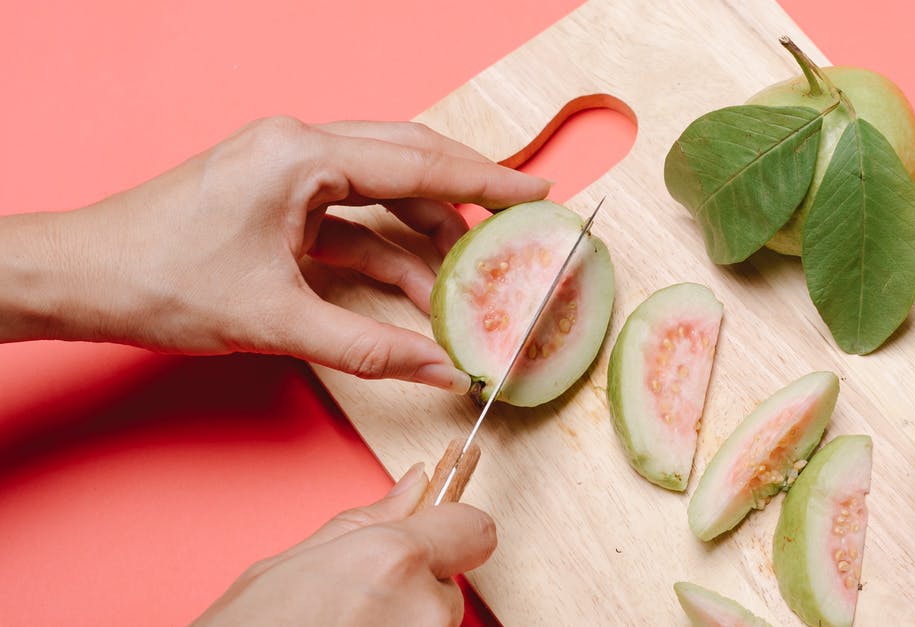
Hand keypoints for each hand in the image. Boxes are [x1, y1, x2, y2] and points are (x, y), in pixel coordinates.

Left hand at [1, 116, 549, 390]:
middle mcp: (299, 147)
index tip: (538, 189)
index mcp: (302, 155)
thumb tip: (442, 370)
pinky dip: (385, 248)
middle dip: (465, 195)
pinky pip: (350, 216)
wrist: (83, 279)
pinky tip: (418, 287)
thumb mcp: (278, 322)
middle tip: (519, 220)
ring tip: (471, 276)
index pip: (418, 162)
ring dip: (425, 233)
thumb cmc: (162, 282)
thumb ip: (371, 348)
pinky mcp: (277, 198)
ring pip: (382, 190)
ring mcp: (287, 169)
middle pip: (408, 161)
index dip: (486, 179)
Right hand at [195, 464, 496, 625]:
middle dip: (414, 584)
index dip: (449, 529)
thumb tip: (415, 484)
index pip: (474, 528)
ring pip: (436, 620)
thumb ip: (366, 521)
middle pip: (449, 582)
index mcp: (392, 560)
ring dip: (402, 619)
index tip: (434, 532)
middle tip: (355, 600)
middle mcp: (423, 609)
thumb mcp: (287, 565)